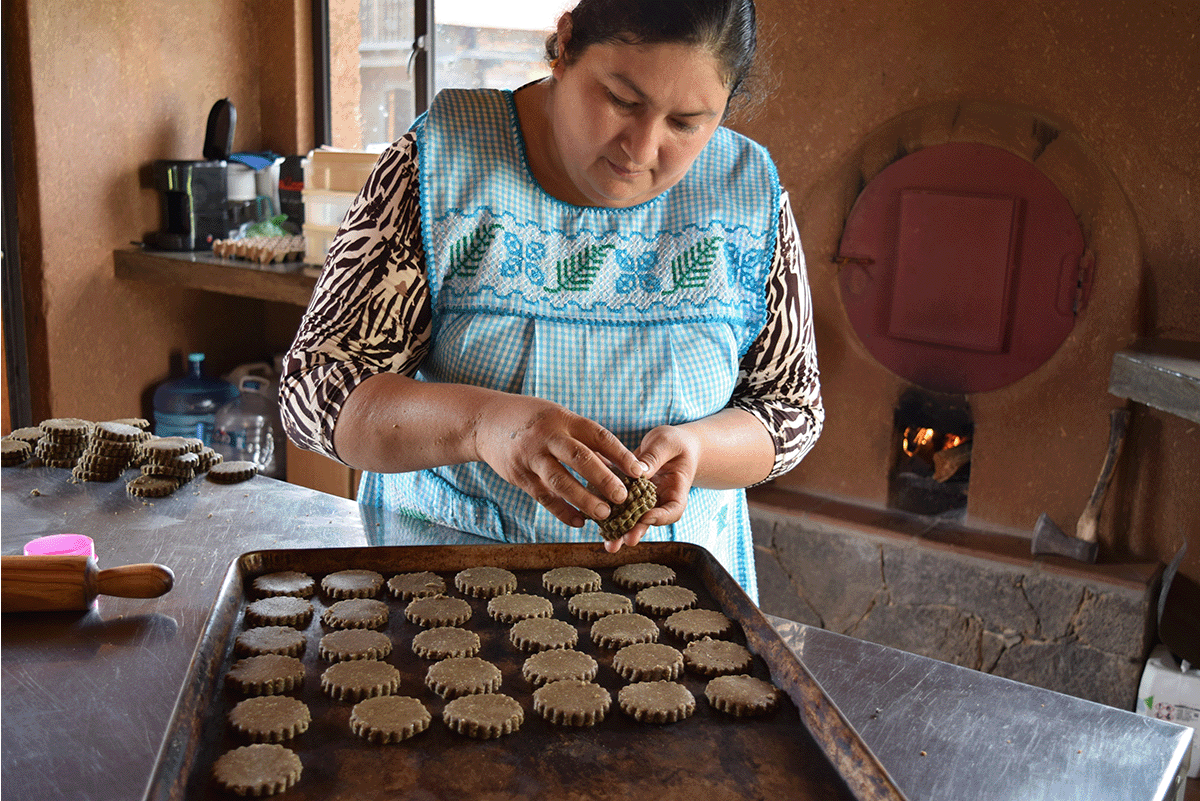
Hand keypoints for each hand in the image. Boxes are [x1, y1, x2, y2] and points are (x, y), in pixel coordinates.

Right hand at [471, 393, 645, 527]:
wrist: (487, 421)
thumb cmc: (534, 420)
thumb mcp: (559, 417)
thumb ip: (584, 438)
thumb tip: (620, 465)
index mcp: (564, 419)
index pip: (598, 436)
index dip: (620, 455)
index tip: (639, 472)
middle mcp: (548, 437)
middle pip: (580, 459)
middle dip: (604, 479)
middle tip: (623, 497)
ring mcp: (531, 457)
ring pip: (560, 481)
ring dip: (584, 500)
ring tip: (604, 514)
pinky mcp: (518, 476)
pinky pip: (543, 497)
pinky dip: (562, 511)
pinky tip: (578, 522)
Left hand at [603, 424, 699, 552]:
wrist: (669, 444)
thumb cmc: (674, 443)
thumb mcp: (666, 444)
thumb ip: (654, 457)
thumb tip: (638, 471)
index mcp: (676, 490)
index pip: (673, 510)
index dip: (661, 517)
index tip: (647, 516)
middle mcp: (659, 500)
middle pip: (649, 520)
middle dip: (637, 531)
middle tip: (626, 540)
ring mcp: (642, 499)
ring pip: (630, 517)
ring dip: (619, 530)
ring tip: (609, 543)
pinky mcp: (626, 492)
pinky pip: (615, 502)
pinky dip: (605, 509)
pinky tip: (592, 516)